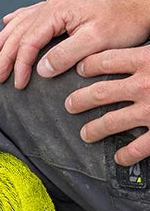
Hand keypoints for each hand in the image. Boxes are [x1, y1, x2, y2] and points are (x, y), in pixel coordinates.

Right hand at [0, 0, 149, 89]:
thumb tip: (40, 69)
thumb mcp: (96, 41)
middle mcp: (53, 4)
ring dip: (5, 40)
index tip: (18, 84)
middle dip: (5, 56)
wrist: (141, 5)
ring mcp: (57, 4)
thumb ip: (65, 55)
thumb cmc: (123, 22)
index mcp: (58, 10)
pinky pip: (31, 12)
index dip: (20, 64)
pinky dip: (17, 21)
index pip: (29, 41)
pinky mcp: (63, 6)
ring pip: (21, 22)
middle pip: (20, 32)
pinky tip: (7, 23)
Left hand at [65, 42, 149, 166]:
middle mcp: (145, 84)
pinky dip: (126, 154)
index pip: (106, 60)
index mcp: (147, 59)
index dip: (89, 65)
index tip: (80, 70)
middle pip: (100, 93)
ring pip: (111, 122)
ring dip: (94, 129)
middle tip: (70, 104)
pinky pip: (138, 147)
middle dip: (79, 100)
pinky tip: (119, 157)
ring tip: (86, 133)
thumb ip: (147, 54)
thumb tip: (132, 53)